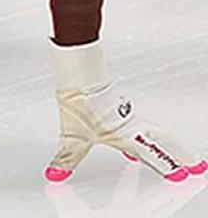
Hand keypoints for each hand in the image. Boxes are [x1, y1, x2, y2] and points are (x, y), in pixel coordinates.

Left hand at [46, 41, 206, 181]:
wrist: (79, 74)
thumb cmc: (81, 100)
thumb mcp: (73, 137)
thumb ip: (67, 158)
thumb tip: (56, 172)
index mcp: (127, 136)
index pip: (153, 157)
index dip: (168, 167)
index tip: (183, 176)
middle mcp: (133, 126)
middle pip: (164, 143)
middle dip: (179, 156)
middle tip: (195, 166)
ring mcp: (129, 115)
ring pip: (156, 134)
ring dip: (168, 147)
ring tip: (177, 158)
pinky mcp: (120, 107)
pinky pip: (142, 126)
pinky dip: (149, 137)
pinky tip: (135, 145)